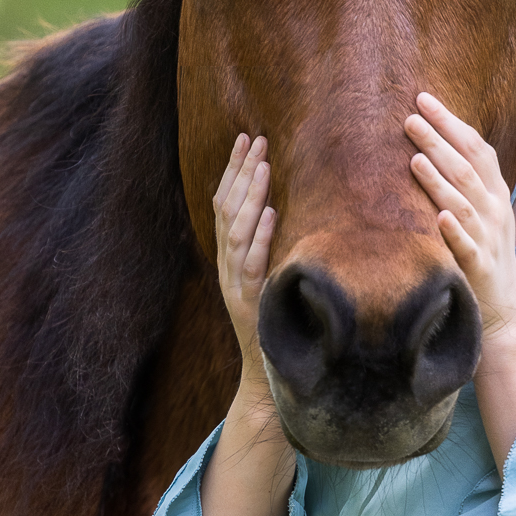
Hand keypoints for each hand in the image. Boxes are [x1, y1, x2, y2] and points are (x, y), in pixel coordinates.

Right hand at [213, 132, 277, 409]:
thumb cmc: (276, 324)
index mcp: (232, 257)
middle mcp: (229, 266)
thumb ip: (273, 247)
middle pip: (227, 210)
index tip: (247, 139)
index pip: (227, 204)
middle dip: (240, 172)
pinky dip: (262, 238)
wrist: (266, 376)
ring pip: (237, 232)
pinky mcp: (250, 302)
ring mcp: (236, 284)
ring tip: (263, 165)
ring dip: (250, 197)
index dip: (234, 171)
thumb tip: (288, 208)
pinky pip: (253, 265)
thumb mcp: (272, 278)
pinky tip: (273, 214)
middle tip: (255, 139)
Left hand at [406, 93, 515, 470]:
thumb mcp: (479, 219)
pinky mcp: (479, 270)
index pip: (475, 149)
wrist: (504, 319)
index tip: (424, 97)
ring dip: (441, 178)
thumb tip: (428, 149)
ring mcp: (489, 240)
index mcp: (494, 196)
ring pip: (464, 202)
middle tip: (409, 114)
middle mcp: (494, 212)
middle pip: (466, 167)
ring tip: (415, 156)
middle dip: (439, 138)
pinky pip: (467, 248)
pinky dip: (454, 230)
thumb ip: (461, 186)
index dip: (452, 122)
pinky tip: (438, 215)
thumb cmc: (484, 265)